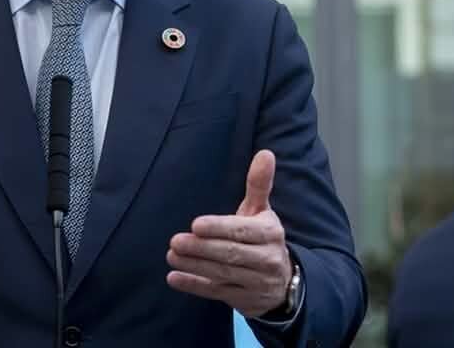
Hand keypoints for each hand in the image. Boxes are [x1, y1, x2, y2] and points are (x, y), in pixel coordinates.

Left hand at [166, 150, 292, 317]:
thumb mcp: (262, 212)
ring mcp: (255, 283)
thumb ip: (259, 184)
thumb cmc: (262, 238)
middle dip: (201, 248)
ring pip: (221, 274)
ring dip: (194, 266)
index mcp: (270, 234)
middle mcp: (266, 259)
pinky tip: (174, 277)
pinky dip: (194, 286)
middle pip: (230, 254)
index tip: (196, 225)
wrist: (282, 283)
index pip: (242, 231)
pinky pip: (216, 293)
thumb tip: (265, 153)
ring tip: (171, 254)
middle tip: (175, 240)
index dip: (219, 228)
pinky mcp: (242, 300)